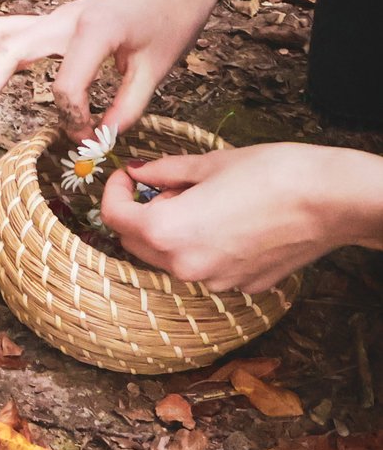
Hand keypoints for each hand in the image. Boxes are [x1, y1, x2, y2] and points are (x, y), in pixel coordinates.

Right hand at [0, 0, 234, 135]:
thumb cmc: (171, 19)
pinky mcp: (52, 20)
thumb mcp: (157, 69)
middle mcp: (63, 19)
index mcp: (93, 31)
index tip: (87, 136)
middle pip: (7, 52)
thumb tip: (97, 140)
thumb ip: (126, 108)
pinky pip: (8, 30)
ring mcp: (53, 16)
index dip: (72, 118)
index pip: (64, 86)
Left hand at [100, 144, 382, 293]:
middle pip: (137, 243)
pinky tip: (232, 221)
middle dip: (140, 215)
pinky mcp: (242, 285)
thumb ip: (164, 171)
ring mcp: (215, 281)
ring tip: (205, 200)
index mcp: (167, 232)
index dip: (114, 191)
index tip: (126, 175)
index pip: (114, 217)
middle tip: (165, 185)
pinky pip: (207, 266)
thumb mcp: (210, 163)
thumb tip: (137, 171)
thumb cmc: (276, 174)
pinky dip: (205, 245)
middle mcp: (185, 266)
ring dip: (172, 232)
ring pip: (172, 257)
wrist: (335, 200)